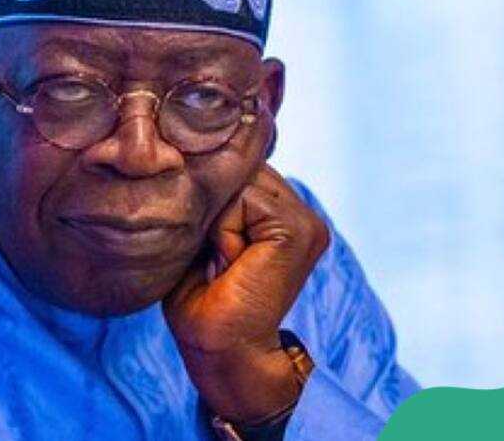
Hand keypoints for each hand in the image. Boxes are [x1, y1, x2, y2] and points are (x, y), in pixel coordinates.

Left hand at [162, 162, 329, 423]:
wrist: (221, 349)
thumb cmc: (201, 298)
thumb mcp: (200, 232)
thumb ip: (211, 194)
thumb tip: (197, 154)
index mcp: (280, 208)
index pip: (237, 163)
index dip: (209, 193)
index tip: (207, 242)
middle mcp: (299, 209)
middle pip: (239, 166)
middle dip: (213, 204)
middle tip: (214, 254)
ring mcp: (306, 219)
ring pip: (239, 179)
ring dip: (217, 219)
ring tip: (224, 260)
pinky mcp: (300, 230)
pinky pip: (244, 199)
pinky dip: (224, 230)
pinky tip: (231, 263)